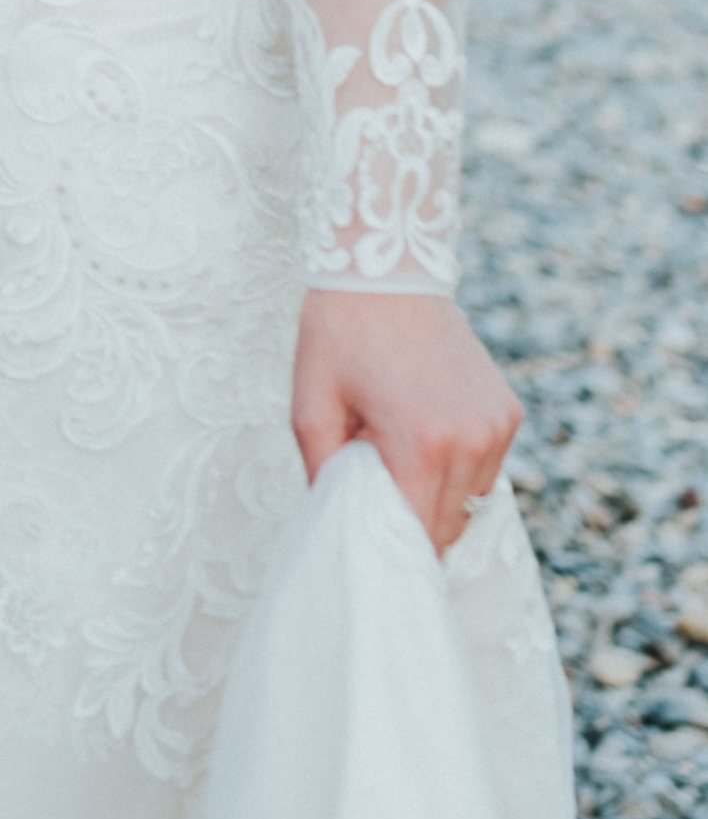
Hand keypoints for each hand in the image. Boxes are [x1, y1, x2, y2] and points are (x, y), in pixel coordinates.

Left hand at [292, 288, 521, 555]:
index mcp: (419, 444)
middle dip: (412, 524)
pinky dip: (459, 466)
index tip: (372, 553)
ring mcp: (496, 425)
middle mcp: (470, 440)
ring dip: (438, 495)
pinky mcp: (508, 410)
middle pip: (447, 526)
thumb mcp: (310, 405)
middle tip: (377, 501)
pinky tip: (425, 434)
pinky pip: (486, 466)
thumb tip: (336, 522)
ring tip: (398, 458)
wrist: (386, 266)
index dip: (393, 550)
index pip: (417, 535)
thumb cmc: (339, 333)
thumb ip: (322, 473)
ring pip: (471, 500)